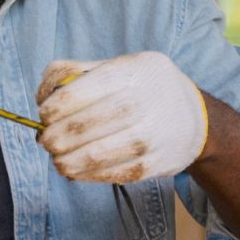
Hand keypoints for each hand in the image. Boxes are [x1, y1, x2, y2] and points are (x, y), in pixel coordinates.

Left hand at [36, 52, 207, 183]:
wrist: (197, 118)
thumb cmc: (146, 86)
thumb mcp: (120, 64)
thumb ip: (78, 72)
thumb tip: (42, 94)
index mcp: (129, 73)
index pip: (79, 92)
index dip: (54, 107)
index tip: (42, 115)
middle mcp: (141, 104)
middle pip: (84, 126)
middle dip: (55, 137)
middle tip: (44, 140)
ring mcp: (150, 137)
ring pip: (96, 155)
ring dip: (67, 161)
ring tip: (57, 159)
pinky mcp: (154, 165)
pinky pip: (113, 174)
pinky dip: (87, 175)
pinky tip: (75, 171)